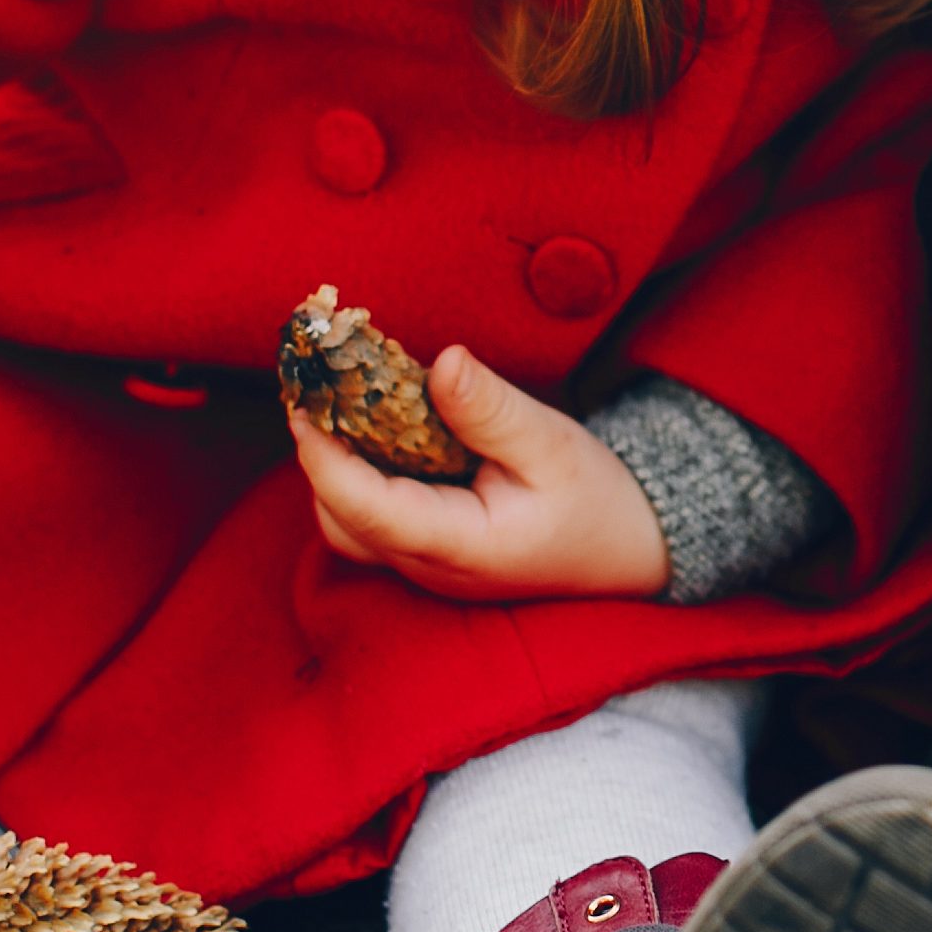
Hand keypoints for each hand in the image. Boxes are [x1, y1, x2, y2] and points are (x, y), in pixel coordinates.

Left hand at [287, 347, 670, 599]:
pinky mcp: (430, 555)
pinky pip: (374, 521)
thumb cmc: (595, 500)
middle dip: (321, 461)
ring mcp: (427, 569)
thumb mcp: (554, 445)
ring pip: (351, 527)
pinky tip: (377, 431)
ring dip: (338, 470)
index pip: (368, 511)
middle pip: (343, 523)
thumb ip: (491, 410)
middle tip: (318, 391)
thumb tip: (441, 361)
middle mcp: (432, 569)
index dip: (324, 461)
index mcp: (462, 548)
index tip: (302, 407)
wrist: (629, 549)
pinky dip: (362, 477)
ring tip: (344, 405)